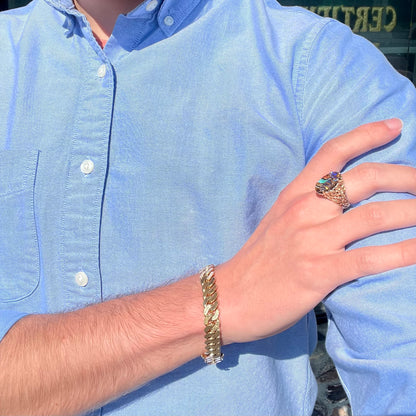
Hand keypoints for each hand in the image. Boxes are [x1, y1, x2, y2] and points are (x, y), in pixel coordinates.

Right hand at [217, 119, 415, 343]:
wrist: (231, 297)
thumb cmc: (257, 261)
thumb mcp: (278, 220)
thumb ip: (306, 205)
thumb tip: (340, 199)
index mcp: (295, 194)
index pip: (333, 152)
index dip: (367, 135)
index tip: (395, 127)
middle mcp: (305, 210)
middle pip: (366, 179)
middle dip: (408, 176)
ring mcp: (312, 240)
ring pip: (376, 216)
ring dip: (414, 212)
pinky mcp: (319, 272)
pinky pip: (370, 258)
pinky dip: (403, 253)